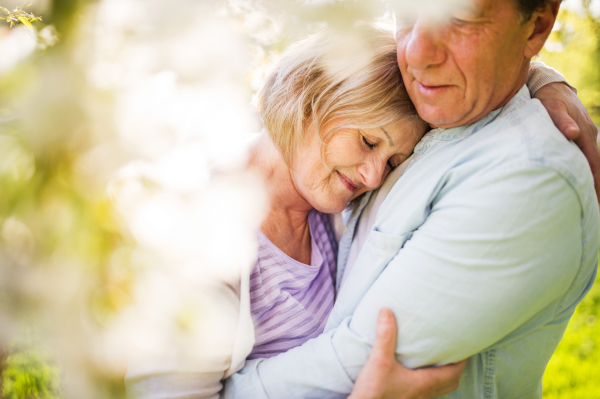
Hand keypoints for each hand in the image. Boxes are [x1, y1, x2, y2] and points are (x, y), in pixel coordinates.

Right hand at [349, 309, 467, 398]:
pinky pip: (424, 392)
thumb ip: (385, 336)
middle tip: (453, 353)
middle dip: (454, 368)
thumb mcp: (379, 361)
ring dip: (441, 376)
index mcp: (424, 383)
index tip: (465, 348)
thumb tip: (387, 312)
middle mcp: (424, 393)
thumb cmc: (374, 393)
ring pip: (438, 389)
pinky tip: (414, 374)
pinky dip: (427, 382)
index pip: (454, 372)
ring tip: (435, 361)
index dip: (462, 361)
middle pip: (450, 383)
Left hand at [534, 82, 599, 201]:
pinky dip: (587, 170)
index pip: (593, 163)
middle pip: (596, 166)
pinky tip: (583, 182)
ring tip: (591, 202)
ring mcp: (585, 136)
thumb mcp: (551, 108)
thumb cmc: (548, 99)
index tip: (595, 200)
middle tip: (595, 210)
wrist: (549, 86)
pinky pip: (585, 157)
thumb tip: (573, 134)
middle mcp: (588, 136)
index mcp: (584, 134)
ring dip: (593, 181)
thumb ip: (561, 122)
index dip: (595, 182)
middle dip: (597, 188)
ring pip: (591, 162)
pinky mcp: (578, 136)